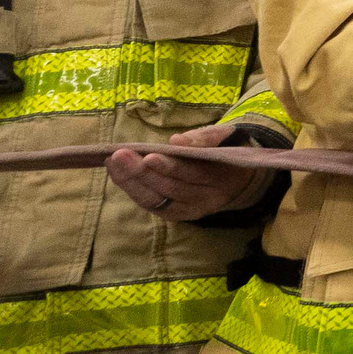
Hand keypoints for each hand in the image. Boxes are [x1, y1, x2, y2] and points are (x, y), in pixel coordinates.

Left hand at [106, 122, 276, 223]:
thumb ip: (204, 138)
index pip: (192, 173)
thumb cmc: (226, 151)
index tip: (149, 156)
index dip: (170, 166)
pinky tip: (119, 174)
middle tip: (119, 155)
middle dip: (142, 172)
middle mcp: (208, 199)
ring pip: (158, 200)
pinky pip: (153, 205)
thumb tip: (176, 140)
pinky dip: (134, 191)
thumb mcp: (224, 137)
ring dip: (131, 182)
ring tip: (112, 162)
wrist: (239, 180)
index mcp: (224, 178)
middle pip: (170, 188)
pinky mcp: (178, 215)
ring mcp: (191, 211)